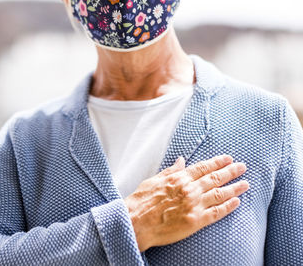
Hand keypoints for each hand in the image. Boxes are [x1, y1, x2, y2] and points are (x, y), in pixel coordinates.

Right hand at [124, 155, 248, 251]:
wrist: (136, 222)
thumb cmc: (141, 201)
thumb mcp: (154, 180)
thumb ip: (170, 171)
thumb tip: (181, 161)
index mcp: (179, 178)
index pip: (203, 167)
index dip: (218, 162)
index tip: (228, 158)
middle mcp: (189, 189)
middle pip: (215, 178)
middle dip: (231, 171)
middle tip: (242, 167)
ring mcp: (194, 205)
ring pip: (220, 194)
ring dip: (234, 188)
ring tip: (245, 184)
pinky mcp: (196, 221)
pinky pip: (216, 213)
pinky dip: (228, 207)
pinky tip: (236, 202)